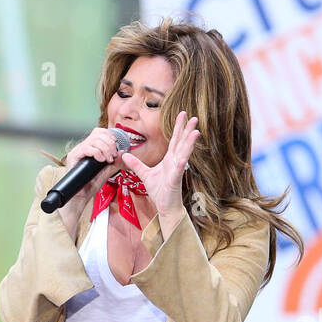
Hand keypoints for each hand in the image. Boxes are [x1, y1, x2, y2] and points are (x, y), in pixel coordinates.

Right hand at [63, 126, 122, 192]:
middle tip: (113, 156)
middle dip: (109, 144)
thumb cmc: (93, 183)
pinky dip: (96, 153)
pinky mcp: (73, 156)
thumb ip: (116, 161)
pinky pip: (86, 148)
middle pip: (97, 134)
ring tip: (108, 160)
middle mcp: (83, 147)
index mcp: (91, 147)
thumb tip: (123, 152)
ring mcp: (78, 151)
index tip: (116, 144)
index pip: (99, 132)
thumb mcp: (108, 170)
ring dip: (105, 149)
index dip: (109, 135)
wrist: (83, 195)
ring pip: (93, 140)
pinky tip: (101, 160)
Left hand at [122, 111, 199, 233]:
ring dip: (190, 141)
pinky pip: (180, 167)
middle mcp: (175, 161)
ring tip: (196, 130)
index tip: (182, 114)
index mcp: (169, 159)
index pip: (174, 139)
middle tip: (192, 116)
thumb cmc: (160, 192)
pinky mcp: (176, 178)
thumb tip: (125, 155)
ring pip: (184, 152)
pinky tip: (186, 151)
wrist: (165, 207)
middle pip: (181, 142)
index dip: (178, 127)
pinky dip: (183, 158)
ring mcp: (177, 169)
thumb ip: (136, 164)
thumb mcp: (145, 175)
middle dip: (186, 129)